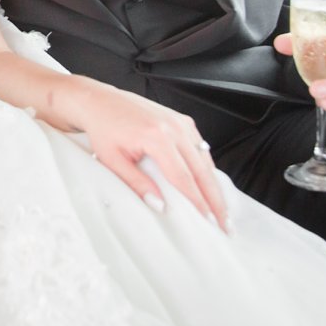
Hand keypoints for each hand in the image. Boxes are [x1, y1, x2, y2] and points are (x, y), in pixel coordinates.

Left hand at [76, 81, 229, 231]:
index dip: (198, 202)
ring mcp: (180, 121)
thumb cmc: (103, 129)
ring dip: (215, 185)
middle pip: (202, 170)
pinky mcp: (182, 120)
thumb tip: (160, 206)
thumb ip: (137, 184)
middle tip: (225, 224)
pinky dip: (207, 167)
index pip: (183, 178)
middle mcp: (174, 127)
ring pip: (205, 159)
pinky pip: (200, 147)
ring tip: (221, 209)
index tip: (208, 221)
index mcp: (157, 137)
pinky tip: (210, 185)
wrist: (99, 101)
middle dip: (216, 199)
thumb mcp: (113, 160)